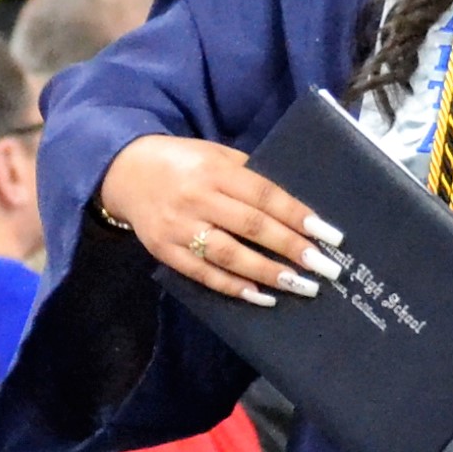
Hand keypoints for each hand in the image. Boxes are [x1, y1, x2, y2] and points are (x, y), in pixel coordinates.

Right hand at [98, 134, 344, 306]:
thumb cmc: (184, 161)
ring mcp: (179, 227)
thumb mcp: (216, 154)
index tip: (330, 235)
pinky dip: (233, 287)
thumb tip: (295, 206)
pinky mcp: (165, 251)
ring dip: (267, 273)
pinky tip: (262, 297)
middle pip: (251, 226)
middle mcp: (198, 198)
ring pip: (228, 254)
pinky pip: (203, 273)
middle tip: (326, 268)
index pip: (265, 195)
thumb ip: (250, 176)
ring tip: (301, 286)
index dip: (298, 216)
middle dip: (292, 249)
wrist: (122, 170)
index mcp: (216, 170)